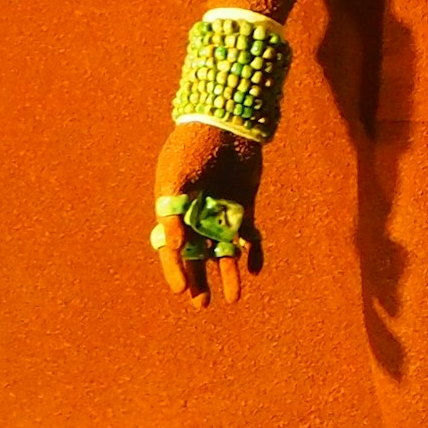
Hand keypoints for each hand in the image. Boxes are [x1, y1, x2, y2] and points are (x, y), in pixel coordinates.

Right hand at [150, 125, 265, 306]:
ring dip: (228, 274)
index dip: (174, 269)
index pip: (170, 248)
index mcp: (174, 211)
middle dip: (198, 280)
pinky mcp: (245, 208)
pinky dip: (254, 252)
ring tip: (233, 298)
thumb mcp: (176, 176)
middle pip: (196, 256)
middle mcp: (197, 217)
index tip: (181, 289)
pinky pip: (250, 237)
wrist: (225, 122)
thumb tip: (171, 246)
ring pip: (224, 252)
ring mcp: (222, 214)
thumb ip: (172, 210)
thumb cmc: (193, 146)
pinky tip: (256, 269)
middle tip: (201, 304)